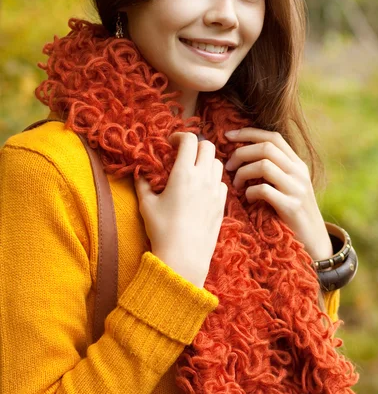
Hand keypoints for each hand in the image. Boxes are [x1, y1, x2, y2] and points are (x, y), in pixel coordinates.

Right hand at [135, 132, 227, 287]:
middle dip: (195, 144)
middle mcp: (203, 177)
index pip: (189, 140)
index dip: (180, 136)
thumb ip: (143, 183)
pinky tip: (202, 189)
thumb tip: (140, 172)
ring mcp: (215, 190)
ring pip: (217, 162)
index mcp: (183, 173)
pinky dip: (213, 179)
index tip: (171, 143)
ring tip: (193, 170)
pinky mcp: (222, 204)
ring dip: (206, 160)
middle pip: (207, 146)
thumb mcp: (146, 204)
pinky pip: (222, 182)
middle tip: (183, 153)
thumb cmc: (162, 230)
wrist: (184, 257)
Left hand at [224, 128, 332, 260]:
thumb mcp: (288, 186)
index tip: (227, 135)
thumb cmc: (292, 213)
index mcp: (297, 164)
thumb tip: (241, 154)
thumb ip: (273, 170)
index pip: (273, 136)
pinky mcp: (291, 207)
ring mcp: (297, 189)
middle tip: (228, 165)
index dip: (248, 133)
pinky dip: (249, 192)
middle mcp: (299, 172)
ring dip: (243, 172)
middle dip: (241, 152)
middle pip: (266, 147)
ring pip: (264, 165)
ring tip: (236, 184)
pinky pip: (264, 190)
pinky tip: (247, 199)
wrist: (314, 242)